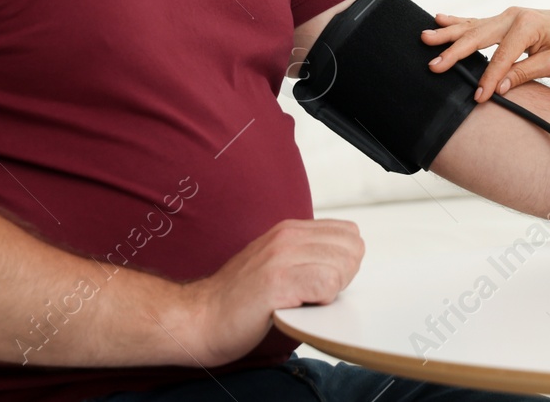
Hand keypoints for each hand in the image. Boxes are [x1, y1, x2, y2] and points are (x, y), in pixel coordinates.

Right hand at [179, 218, 363, 364]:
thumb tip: (346, 261)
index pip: (349, 233)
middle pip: (352, 248)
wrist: (197, 318)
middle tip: (315, 294)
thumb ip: (306, 256)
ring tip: (304, 301)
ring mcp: (280, 257)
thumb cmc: (238, 301)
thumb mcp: (275, 263)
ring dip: (332, 290)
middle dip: (343, 276)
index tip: (322, 281)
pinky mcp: (276, 282)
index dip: (344, 262)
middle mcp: (287, 236)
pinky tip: (299, 308)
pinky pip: (326, 285)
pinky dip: (322, 301)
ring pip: (342, 265)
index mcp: (289, 230)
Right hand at [422, 7, 549, 101]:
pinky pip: (476, 22)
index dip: (490, 77)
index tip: (478, 96)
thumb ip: (524, 73)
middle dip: (455, 53)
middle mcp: (513, 16)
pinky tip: (439, 19)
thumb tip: (500, 88)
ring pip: (472, 26)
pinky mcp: (502, 20)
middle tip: (435, 66)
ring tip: (426, 37)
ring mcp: (506, 16)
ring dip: (448, 34)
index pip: (502, 56)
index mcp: (528, 25)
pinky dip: (457, 22)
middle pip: (478, 36)